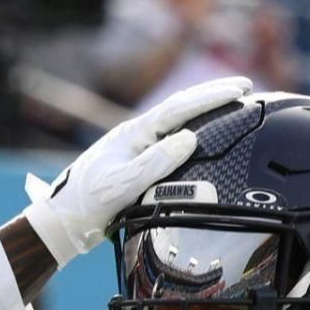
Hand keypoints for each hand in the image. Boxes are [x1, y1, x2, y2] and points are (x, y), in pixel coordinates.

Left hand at [19, 76, 251, 266]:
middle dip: (213, 96)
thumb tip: (190, 138)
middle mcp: (136, 135)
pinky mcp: (136, 163)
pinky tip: (202, 136)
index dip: (211, 97)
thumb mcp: (122, 184)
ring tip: (232, 104)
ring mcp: (136, 147)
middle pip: (180, 107)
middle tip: (245, 88)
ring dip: (204, 111)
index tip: (239, 90)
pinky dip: (192, 132)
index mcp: (134, 133)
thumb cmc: (89, 202)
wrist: (63, 220)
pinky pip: (170, 141)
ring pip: (176, 122)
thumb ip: (156, 162)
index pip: (179, 108)